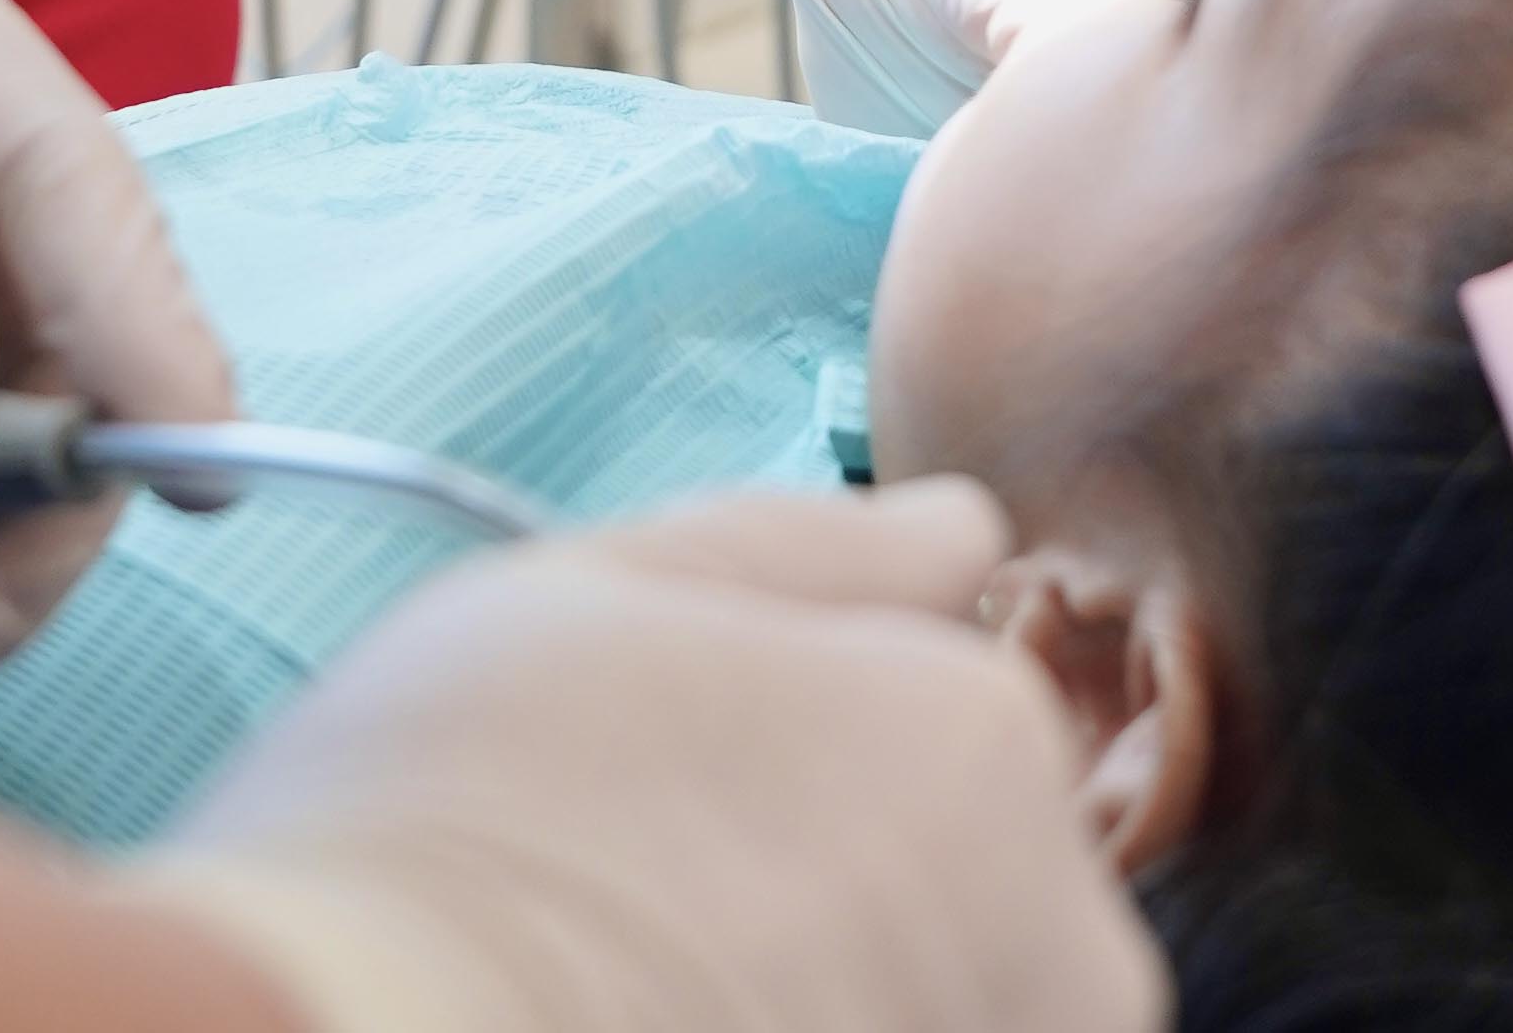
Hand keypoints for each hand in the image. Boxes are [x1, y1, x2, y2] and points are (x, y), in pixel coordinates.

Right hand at [138, 482, 1165, 1032]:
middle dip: (842, 856)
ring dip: (829, 972)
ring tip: (649, 980)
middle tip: (656, 882)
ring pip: (937, 987)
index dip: (806, 711)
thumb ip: (817, 543)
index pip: (949, 694)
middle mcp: (1057, 941)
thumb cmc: (455, 828)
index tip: (688, 760)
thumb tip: (961, 529)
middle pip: (970, 860)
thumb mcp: (617, 586)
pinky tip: (662, 1021)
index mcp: (982, 746)